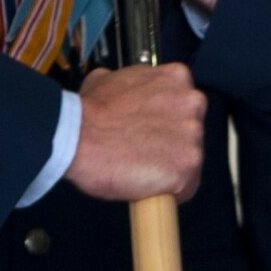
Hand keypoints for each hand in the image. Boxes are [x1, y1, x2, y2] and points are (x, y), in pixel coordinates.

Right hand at [65, 64, 205, 202]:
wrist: (78, 136)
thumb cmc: (89, 112)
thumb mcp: (106, 79)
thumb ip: (130, 82)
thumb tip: (124, 91)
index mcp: (176, 78)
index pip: (184, 105)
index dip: (166, 121)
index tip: (152, 131)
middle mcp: (191, 104)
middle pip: (191, 132)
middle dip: (172, 144)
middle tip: (144, 151)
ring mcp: (192, 137)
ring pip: (190, 161)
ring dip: (170, 168)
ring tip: (141, 170)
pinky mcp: (186, 168)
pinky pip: (186, 187)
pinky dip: (170, 191)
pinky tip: (147, 185)